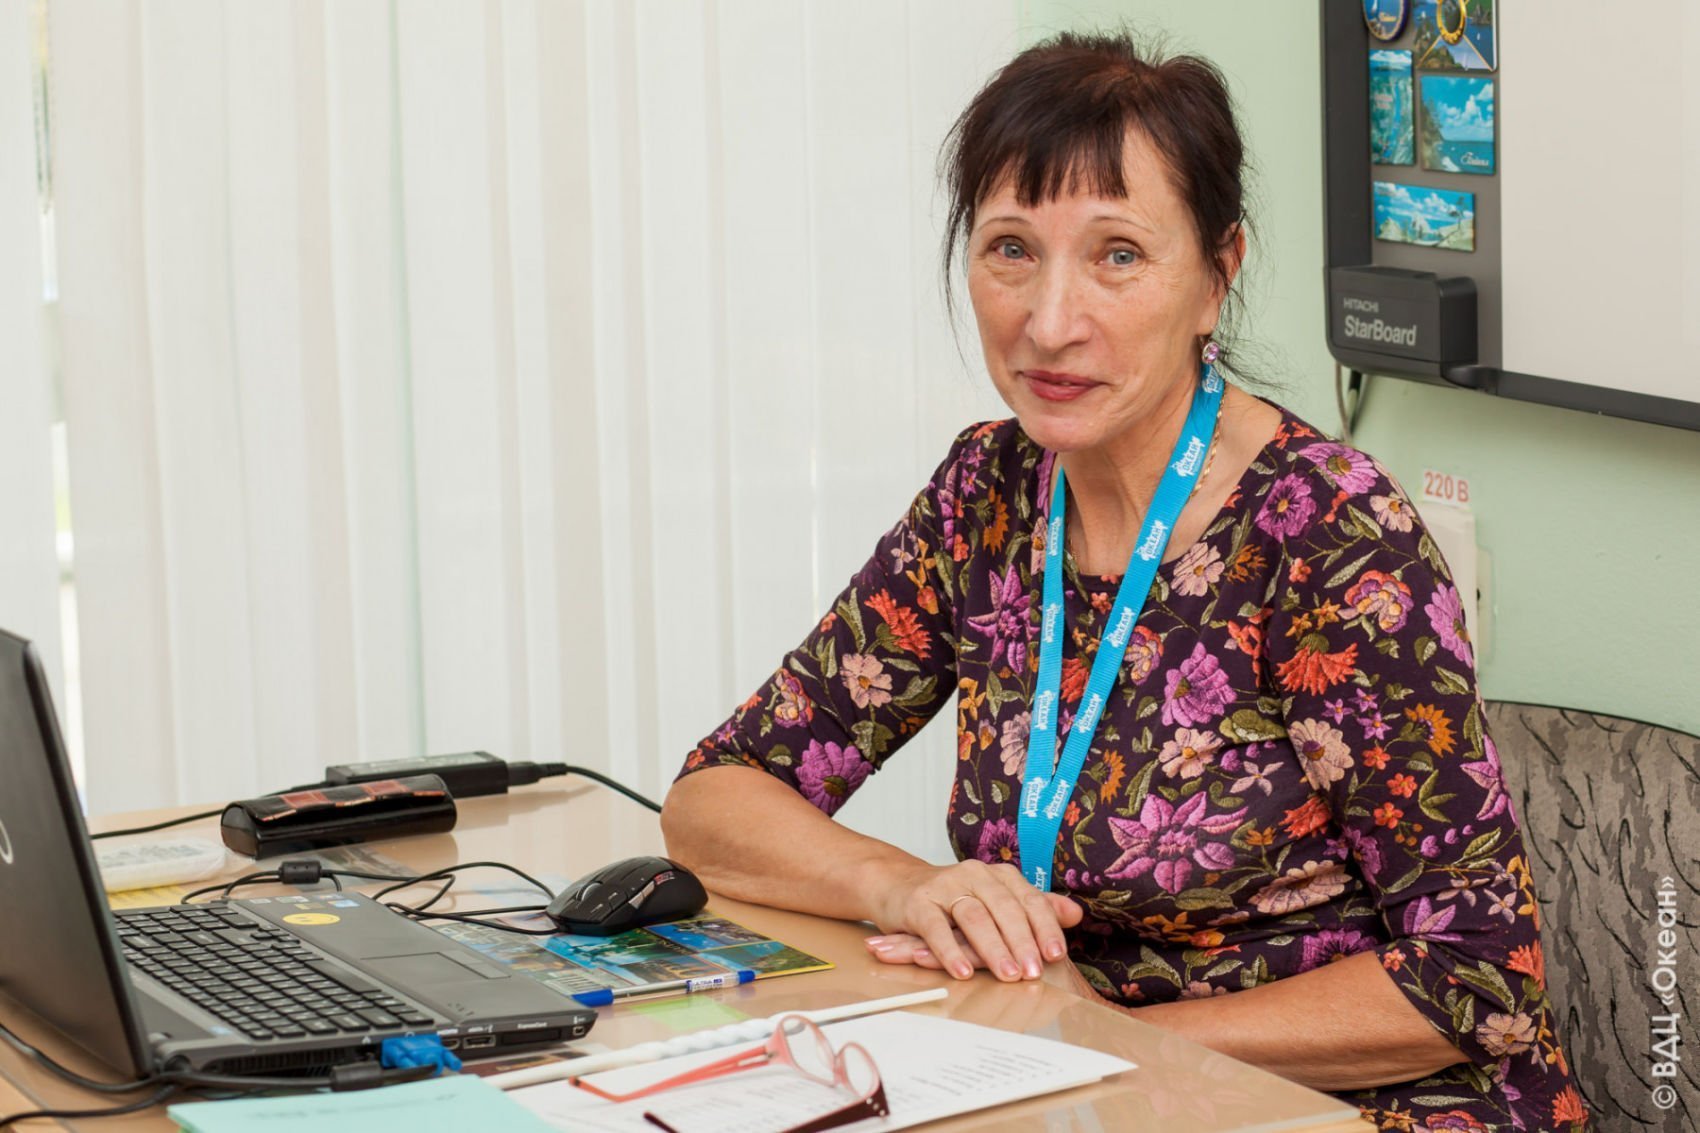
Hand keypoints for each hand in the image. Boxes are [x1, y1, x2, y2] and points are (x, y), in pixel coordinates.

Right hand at [863, 860, 1082, 982]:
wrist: (898, 886)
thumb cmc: (955, 902)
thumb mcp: (996, 903)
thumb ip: (1035, 908)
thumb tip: (1076, 914)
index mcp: (998, 875)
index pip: (1029, 899)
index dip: (1045, 926)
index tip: (1056, 955)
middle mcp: (974, 874)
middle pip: (1004, 908)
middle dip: (1022, 942)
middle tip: (1034, 973)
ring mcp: (944, 886)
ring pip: (974, 917)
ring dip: (993, 949)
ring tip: (1008, 976)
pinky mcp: (918, 903)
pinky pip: (936, 928)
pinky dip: (950, 952)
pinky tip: (963, 972)